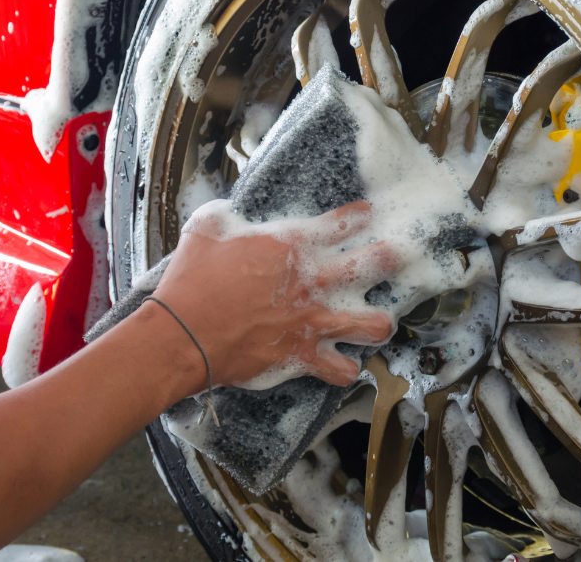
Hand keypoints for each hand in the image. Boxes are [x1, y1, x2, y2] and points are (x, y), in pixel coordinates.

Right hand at [153, 200, 397, 389]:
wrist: (181, 334)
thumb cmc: (191, 281)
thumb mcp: (205, 230)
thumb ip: (226, 215)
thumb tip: (230, 212)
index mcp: (291, 245)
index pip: (341, 223)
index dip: (359, 217)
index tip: (368, 215)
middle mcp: (311, 281)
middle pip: (373, 264)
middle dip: (391, 258)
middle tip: (399, 256)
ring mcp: (312, 321)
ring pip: (372, 323)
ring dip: (378, 322)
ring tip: (380, 322)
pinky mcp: (302, 355)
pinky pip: (341, 369)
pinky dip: (344, 369)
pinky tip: (344, 364)